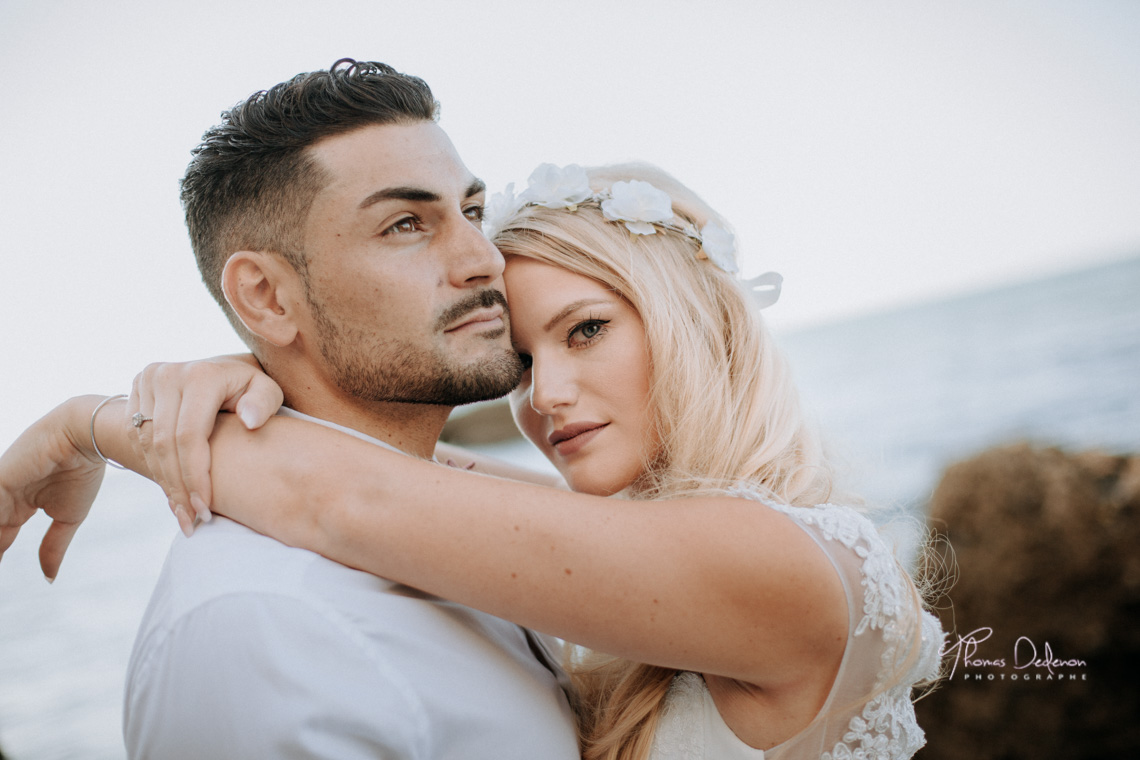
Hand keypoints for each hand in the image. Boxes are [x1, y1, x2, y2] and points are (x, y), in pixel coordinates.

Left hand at [0, 396, 107, 580]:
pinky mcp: (0, 479)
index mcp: (22, 502)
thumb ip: (54, 547)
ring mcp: (1, 487)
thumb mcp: (69, 518)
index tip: (0, 567)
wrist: (88, 437)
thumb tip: (49, 577)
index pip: (2, 534)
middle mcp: (7, 496)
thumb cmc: (84, 470)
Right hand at [128, 354, 282, 531]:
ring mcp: (149, 379)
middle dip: (178, 487)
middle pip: (165, 444)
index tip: (205, 508)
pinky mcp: (137, 388)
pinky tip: (172, 491)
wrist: (225, 370)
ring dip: (165, 483)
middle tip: (192, 521)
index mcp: (202, 375)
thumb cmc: (252, 389)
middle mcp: (168, 374)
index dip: (195, 476)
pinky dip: (155, 467)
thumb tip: (249, 420)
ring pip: (148, 444)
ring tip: (183, 514)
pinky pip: (138, 437)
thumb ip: (264, 403)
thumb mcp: (268, 391)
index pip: (190, 435)